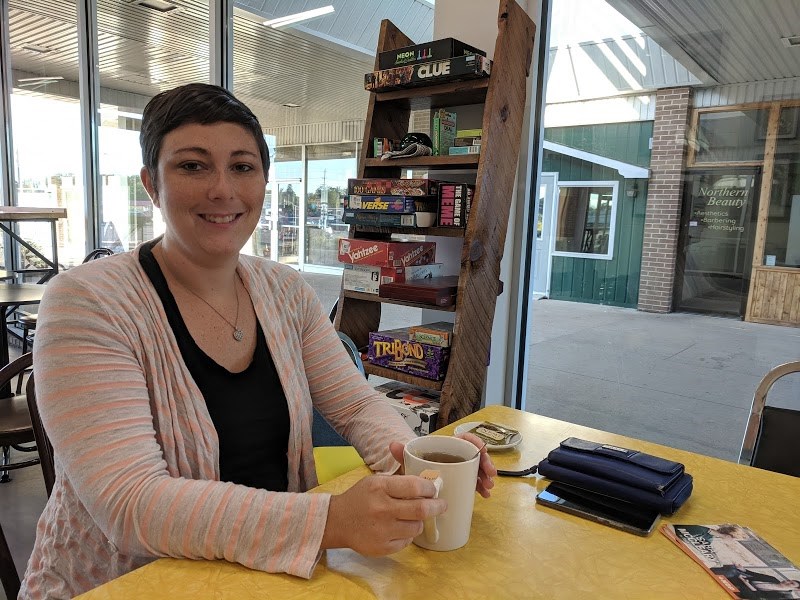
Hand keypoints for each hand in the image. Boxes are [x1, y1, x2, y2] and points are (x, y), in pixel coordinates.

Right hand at [321, 474, 445, 555]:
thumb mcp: (376, 479)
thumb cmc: (361, 497)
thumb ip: (396, 467)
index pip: (415, 486)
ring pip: (417, 527)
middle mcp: (381, 508)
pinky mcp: (382, 547)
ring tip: (415, 516)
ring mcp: (382, 530)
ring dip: (421, 521)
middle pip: (422, 509)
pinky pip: (407, 541)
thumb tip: (400, 445)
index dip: (430, 487)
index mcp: (380, 487)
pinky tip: (400, 528)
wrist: (337, 522)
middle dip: (437, 506)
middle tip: (441, 504)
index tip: (434, 489)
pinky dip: (408, 534)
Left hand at [389, 433, 496, 497]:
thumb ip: (402, 454)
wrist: (412, 484)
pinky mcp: (462, 481)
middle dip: (485, 463)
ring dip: (485, 477)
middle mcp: (455, 456)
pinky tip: (485, 496)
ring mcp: (460, 469)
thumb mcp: (409, 462)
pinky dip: (481, 487)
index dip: (476, 443)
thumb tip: (392, 445)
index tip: (483, 452)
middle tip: (490, 475)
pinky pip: (475, 481)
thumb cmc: (413, 468)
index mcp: (445, 446)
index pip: (464, 439)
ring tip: (488, 488)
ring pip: (477, 469)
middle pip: (475, 455)